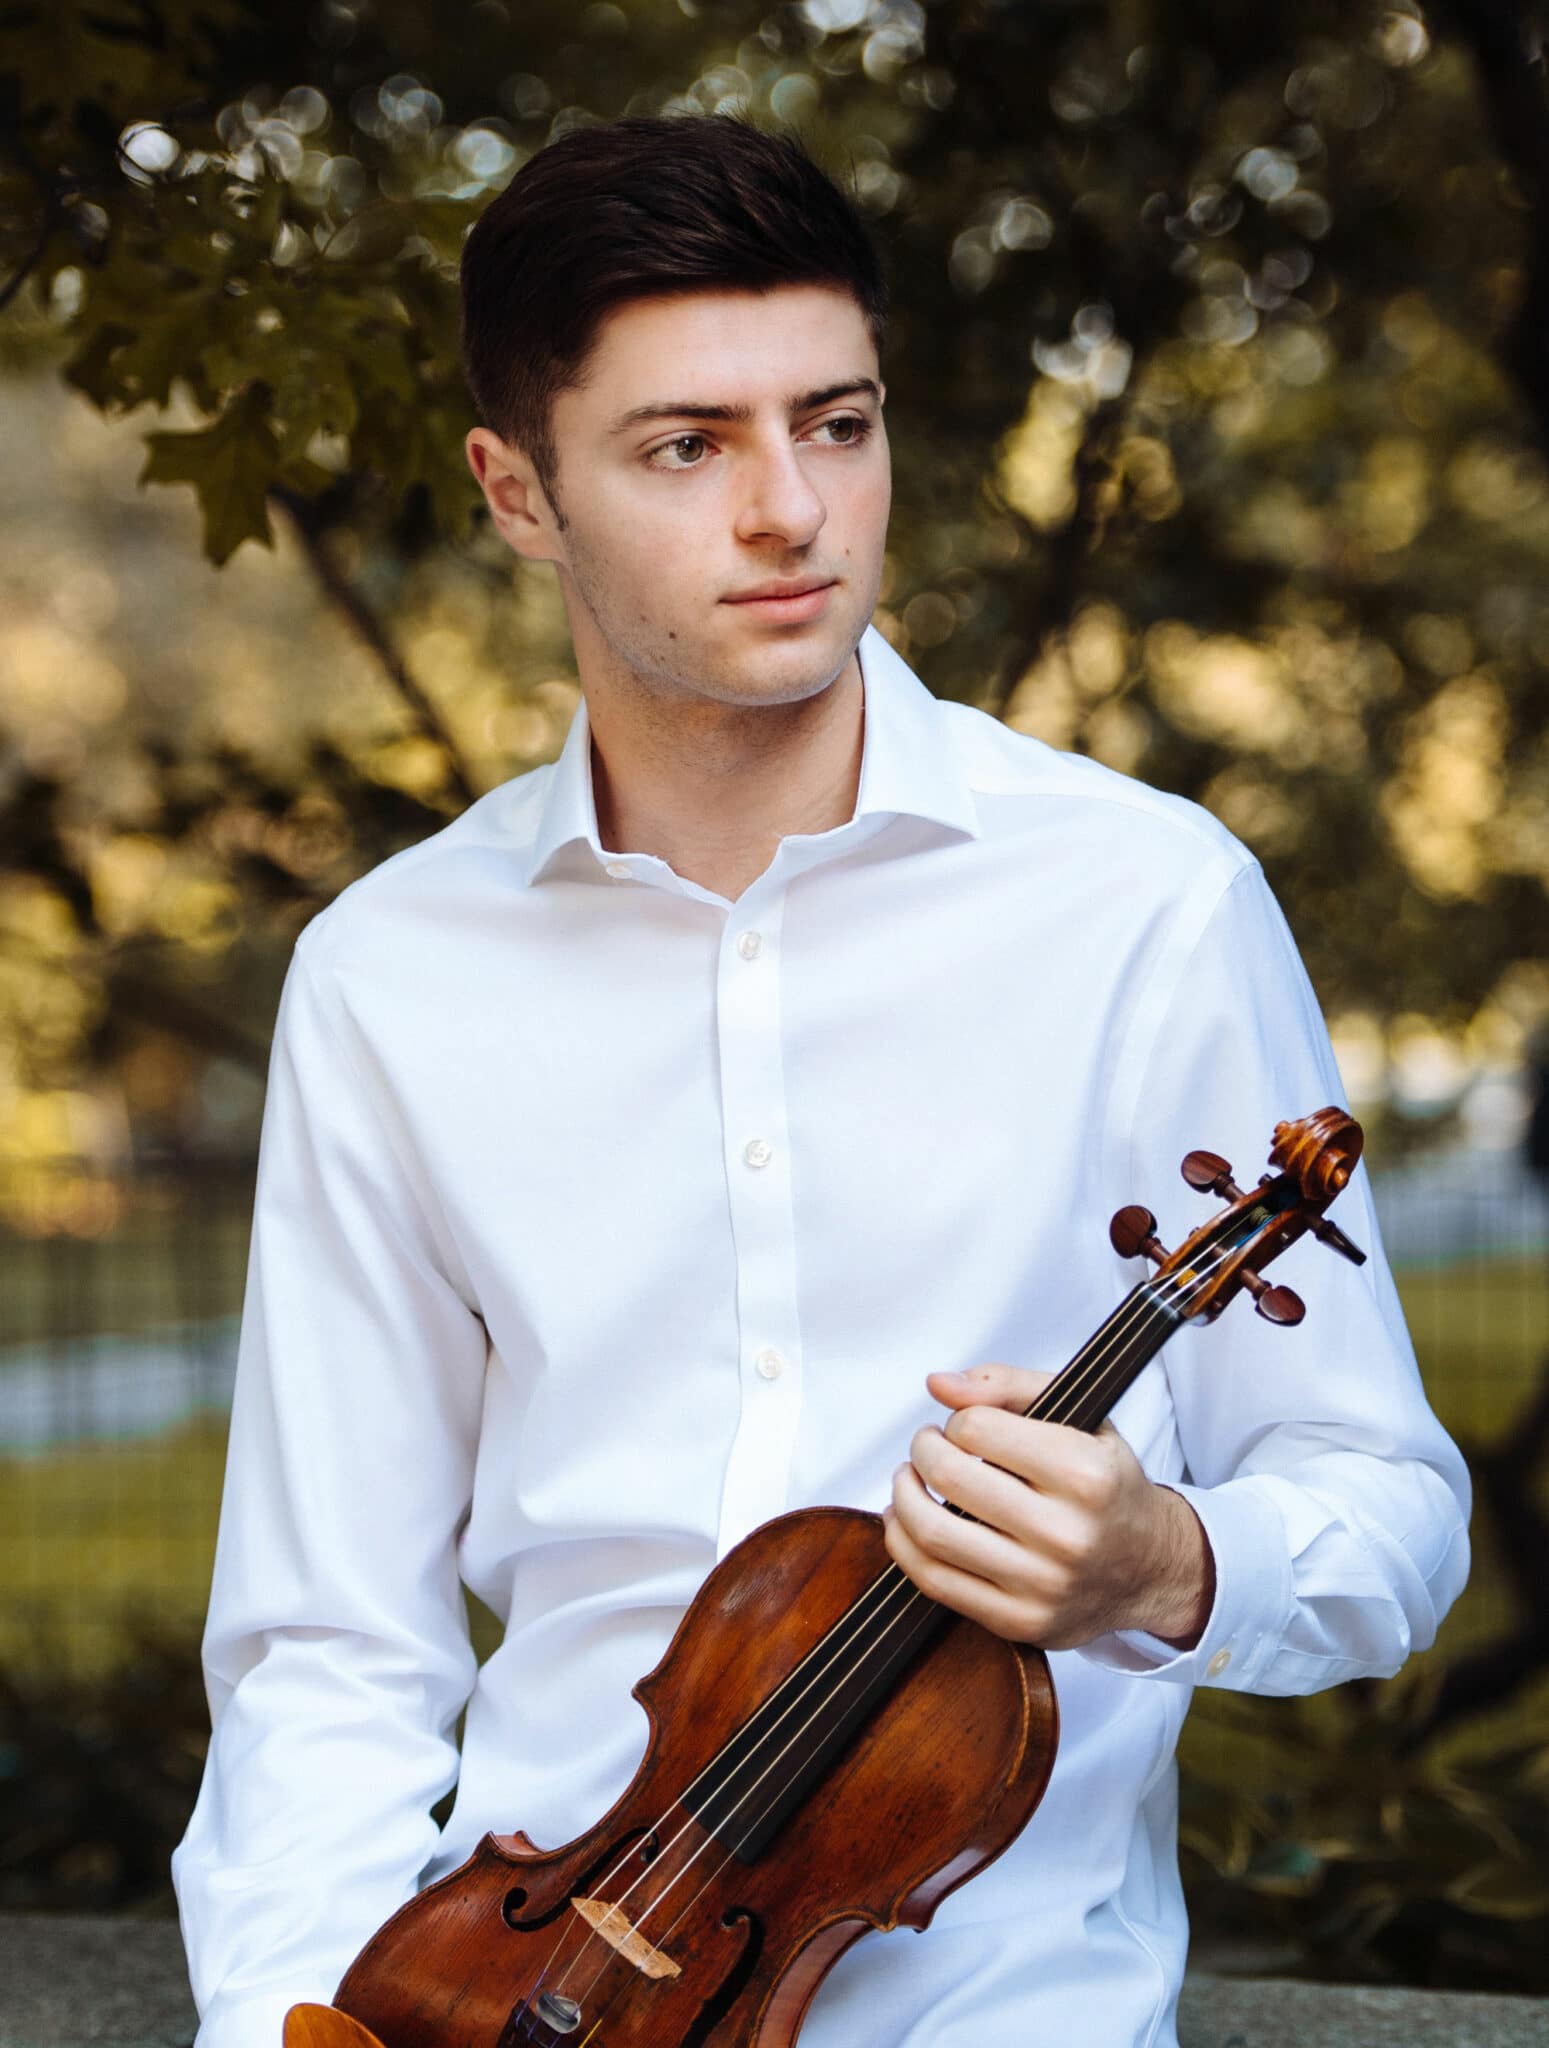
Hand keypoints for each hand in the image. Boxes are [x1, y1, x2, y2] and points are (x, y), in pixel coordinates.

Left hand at [880, 1362, 1214, 1650]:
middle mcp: (1067, 1534)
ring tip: (911, 1479)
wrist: (1150, 1567)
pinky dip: (904, 1544)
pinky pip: (934, 1581)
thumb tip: (938, 1384)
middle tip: (927, 1446)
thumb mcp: (1081, 1416)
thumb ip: (1008, 1386)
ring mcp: (1042, 1585)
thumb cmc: (1106, 1485)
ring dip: (902, 1495)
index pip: (977, 1429)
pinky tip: (907, 1522)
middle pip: (949, 1477)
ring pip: (933, 1533)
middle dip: (923, 1450)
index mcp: (1086, 1475)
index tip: (964, 1427)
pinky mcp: (1019, 1622)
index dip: (958, 1421)